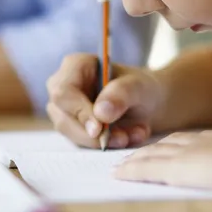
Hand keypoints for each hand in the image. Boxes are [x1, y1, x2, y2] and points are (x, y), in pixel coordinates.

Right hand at [45, 54, 162, 148]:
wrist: (148, 104)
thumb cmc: (140, 88)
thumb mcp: (138, 86)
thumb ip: (121, 94)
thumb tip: (101, 113)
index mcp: (74, 66)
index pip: (63, 92)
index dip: (79, 112)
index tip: (99, 129)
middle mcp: (63, 88)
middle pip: (63, 118)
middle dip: (93, 135)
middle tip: (123, 138)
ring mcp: (65, 111)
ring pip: (72, 135)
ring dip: (103, 142)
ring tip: (132, 135)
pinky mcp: (73, 129)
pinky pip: (83, 145)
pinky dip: (106, 146)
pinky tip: (127, 136)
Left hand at [114, 126, 211, 193]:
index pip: (196, 141)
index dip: (179, 145)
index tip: (168, 149)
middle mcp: (204, 143)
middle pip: (169, 144)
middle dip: (152, 149)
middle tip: (134, 154)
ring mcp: (189, 154)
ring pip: (153, 154)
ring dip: (136, 158)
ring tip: (121, 164)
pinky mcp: (178, 169)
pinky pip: (147, 168)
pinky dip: (131, 170)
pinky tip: (118, 173)